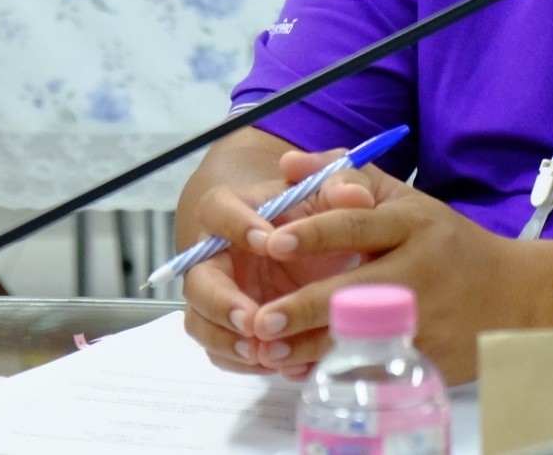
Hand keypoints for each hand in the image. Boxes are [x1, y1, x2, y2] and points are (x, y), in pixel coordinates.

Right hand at [180, 159, 379, 377]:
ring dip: (226, 340)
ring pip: (200, 321)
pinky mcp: (228, 328)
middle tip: (252, 319)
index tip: (268, 242)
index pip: (217, 210)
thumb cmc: (315, 213)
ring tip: (261, 351)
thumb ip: (342, 186)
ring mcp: (218, 295)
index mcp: (233, 210)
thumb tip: (355, 194)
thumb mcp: (331, 194)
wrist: (315, 246)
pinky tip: (276, 366)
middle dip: (221, 301)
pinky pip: (221, 351)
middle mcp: (215, 255)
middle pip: (197, 278)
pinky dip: (244, 363)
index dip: (236, 226)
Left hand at [246, 147, 552, 383]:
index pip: (356, 224)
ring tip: (270, 349)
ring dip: (309, 346)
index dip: (313, 233)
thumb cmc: (448, 244)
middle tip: (260, 319)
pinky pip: (372, 362)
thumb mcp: (407, 200)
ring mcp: (424, 315)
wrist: (514, 296)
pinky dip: (335, 368)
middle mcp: (418, 268)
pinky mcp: (428, 354)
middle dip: (301, 307)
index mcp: (412, 222)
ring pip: (357, 334)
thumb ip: (347, 178)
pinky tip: (304, 370)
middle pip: (352, 289)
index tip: (272, 241)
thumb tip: (287, 165)